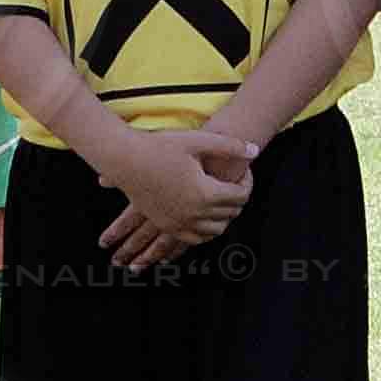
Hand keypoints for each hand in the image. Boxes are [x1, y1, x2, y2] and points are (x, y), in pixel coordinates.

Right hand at [94, 126, 254, 267]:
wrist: (124, 158)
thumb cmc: (160, 146)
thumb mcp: (199, 140)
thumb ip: (230, 146)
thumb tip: (256, 150)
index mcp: (205, 193)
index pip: (240, 196)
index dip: (248, 182)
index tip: (245, 170)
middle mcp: (193, 213)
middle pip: (230, 214)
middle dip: (238, 199)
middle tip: (237, 183)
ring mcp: (177, 223)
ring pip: (214, 231)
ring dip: (224, 218)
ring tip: (224, 201)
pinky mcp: (165, 225)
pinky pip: (193, 239)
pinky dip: (205, 231)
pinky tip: (206, 218)